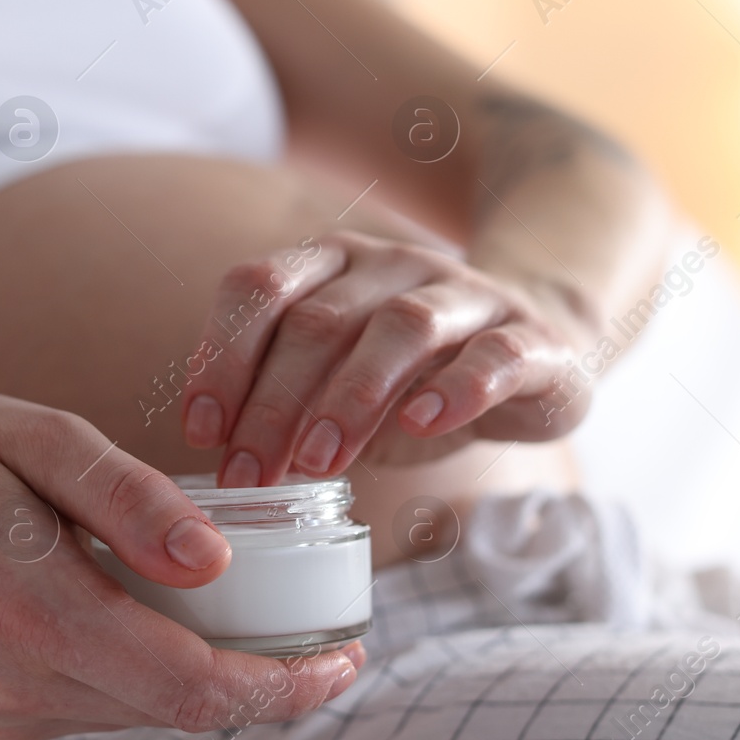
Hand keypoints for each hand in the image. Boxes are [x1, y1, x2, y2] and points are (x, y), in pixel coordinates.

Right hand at [0, 393, 361, 739]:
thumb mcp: (37, 437)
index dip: (281, 687)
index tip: (346, 660)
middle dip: (261, 682)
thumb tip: (216, 563)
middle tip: (317, 633)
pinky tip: (145, 614)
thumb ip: (130, 496)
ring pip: (145, 714)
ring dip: (205, 674)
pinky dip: (147, 671)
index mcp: (29, 612)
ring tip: (229, 607)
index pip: (189, 686)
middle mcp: (12, 685)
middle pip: (179, 710)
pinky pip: (103, 708)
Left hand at [178, 231, 587, 486]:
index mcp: (332, 264)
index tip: (202, 431)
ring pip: (400, 328)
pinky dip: (455, 389)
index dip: (221, 356)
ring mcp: (465, 294)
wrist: (537, 351)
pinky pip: (493, 354)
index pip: (259, 286)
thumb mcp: (335, 382)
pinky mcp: (530, 338)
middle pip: (319, 320)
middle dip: (273, 403)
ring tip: (319, 463)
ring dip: (350, 397)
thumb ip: (284, 402)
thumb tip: (224, 458)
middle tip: (249, 475)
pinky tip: (420, 424)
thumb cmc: (412, 377)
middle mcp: (392, 265)